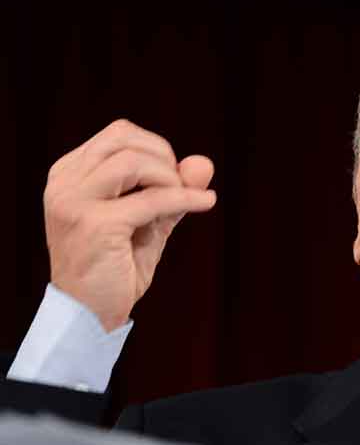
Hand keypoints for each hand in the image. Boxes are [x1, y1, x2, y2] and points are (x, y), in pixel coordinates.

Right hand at [43, 119, 215, 331]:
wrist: (90, 314)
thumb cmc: (115, 266)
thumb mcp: (148, 220)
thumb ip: (172, 190)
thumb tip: (204, 163)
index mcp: (69, 174)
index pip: (119, 134)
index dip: (155, 148)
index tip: (172, 176)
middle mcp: (65, 183)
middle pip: (124, 138)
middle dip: (164, 157)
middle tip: (180, 186)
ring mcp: (74, 202)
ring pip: (134, 162)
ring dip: (170, 178)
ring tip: (184, 199)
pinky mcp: (95, 225)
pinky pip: (152, 199)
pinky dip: (185, 198)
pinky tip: (206, 203)